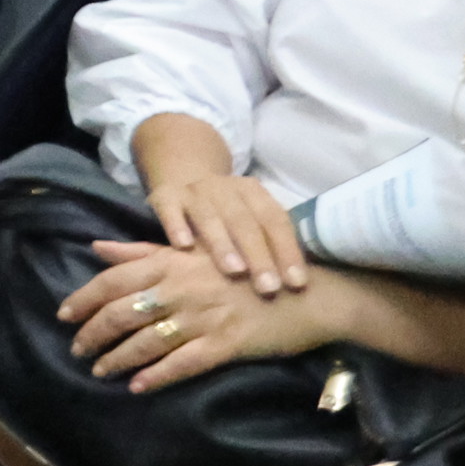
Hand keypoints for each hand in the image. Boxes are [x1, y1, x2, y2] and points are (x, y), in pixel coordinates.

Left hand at [61, 240, 340, 392]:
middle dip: (93, 334)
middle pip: (122, 313)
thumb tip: (97, 248)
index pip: (112, 280)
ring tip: (100, 371)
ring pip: (147, 341)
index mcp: (171, 262)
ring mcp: (204, 318)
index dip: (83, 299)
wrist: (306, 293)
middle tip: (77, 351)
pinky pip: (183, 364)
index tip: (63, 315)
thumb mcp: (194, 252)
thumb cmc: (246, 268)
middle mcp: (181, 288)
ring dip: (118, 359)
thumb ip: (144, 251)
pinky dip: (157, 376)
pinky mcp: (226, 344)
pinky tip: (138, 386)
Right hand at [147, 172, 311, 297]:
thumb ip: (270, 243)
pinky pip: (170, 210)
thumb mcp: (251, 219)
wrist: (183, 177)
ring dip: (222, 243)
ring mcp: (193, 190)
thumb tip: (299, 284)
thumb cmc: (227, 214)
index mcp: (253, 191)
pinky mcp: (165, 196)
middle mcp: (224, 187)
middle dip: (258, 255)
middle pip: (244, 221)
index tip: (296, 283)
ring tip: (235, 272)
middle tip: (269, 288)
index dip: (287, 251)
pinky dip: (177, 226)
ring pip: (209, 216)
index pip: (275, 220)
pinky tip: (183, 246)